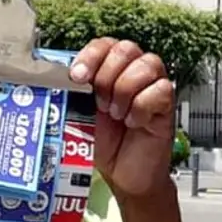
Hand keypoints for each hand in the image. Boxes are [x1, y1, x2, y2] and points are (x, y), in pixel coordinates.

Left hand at [70, 38, 174, 198]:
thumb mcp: (78, 116)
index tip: (78, 77)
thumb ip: (72, 94)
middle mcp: (132, 72)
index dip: (90, 56)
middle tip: (100, 102)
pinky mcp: (166, 104)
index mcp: (108, 70)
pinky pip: (161, 89)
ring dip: (126, 91)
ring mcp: (152, 86)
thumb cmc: (102, 145)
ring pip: (147, 64)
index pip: (104, 44)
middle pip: (126, 48)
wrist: (123, 176)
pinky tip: (135, 122)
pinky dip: (142, 107)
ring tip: (118, 114)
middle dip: (107, 75)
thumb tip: (55, 79)